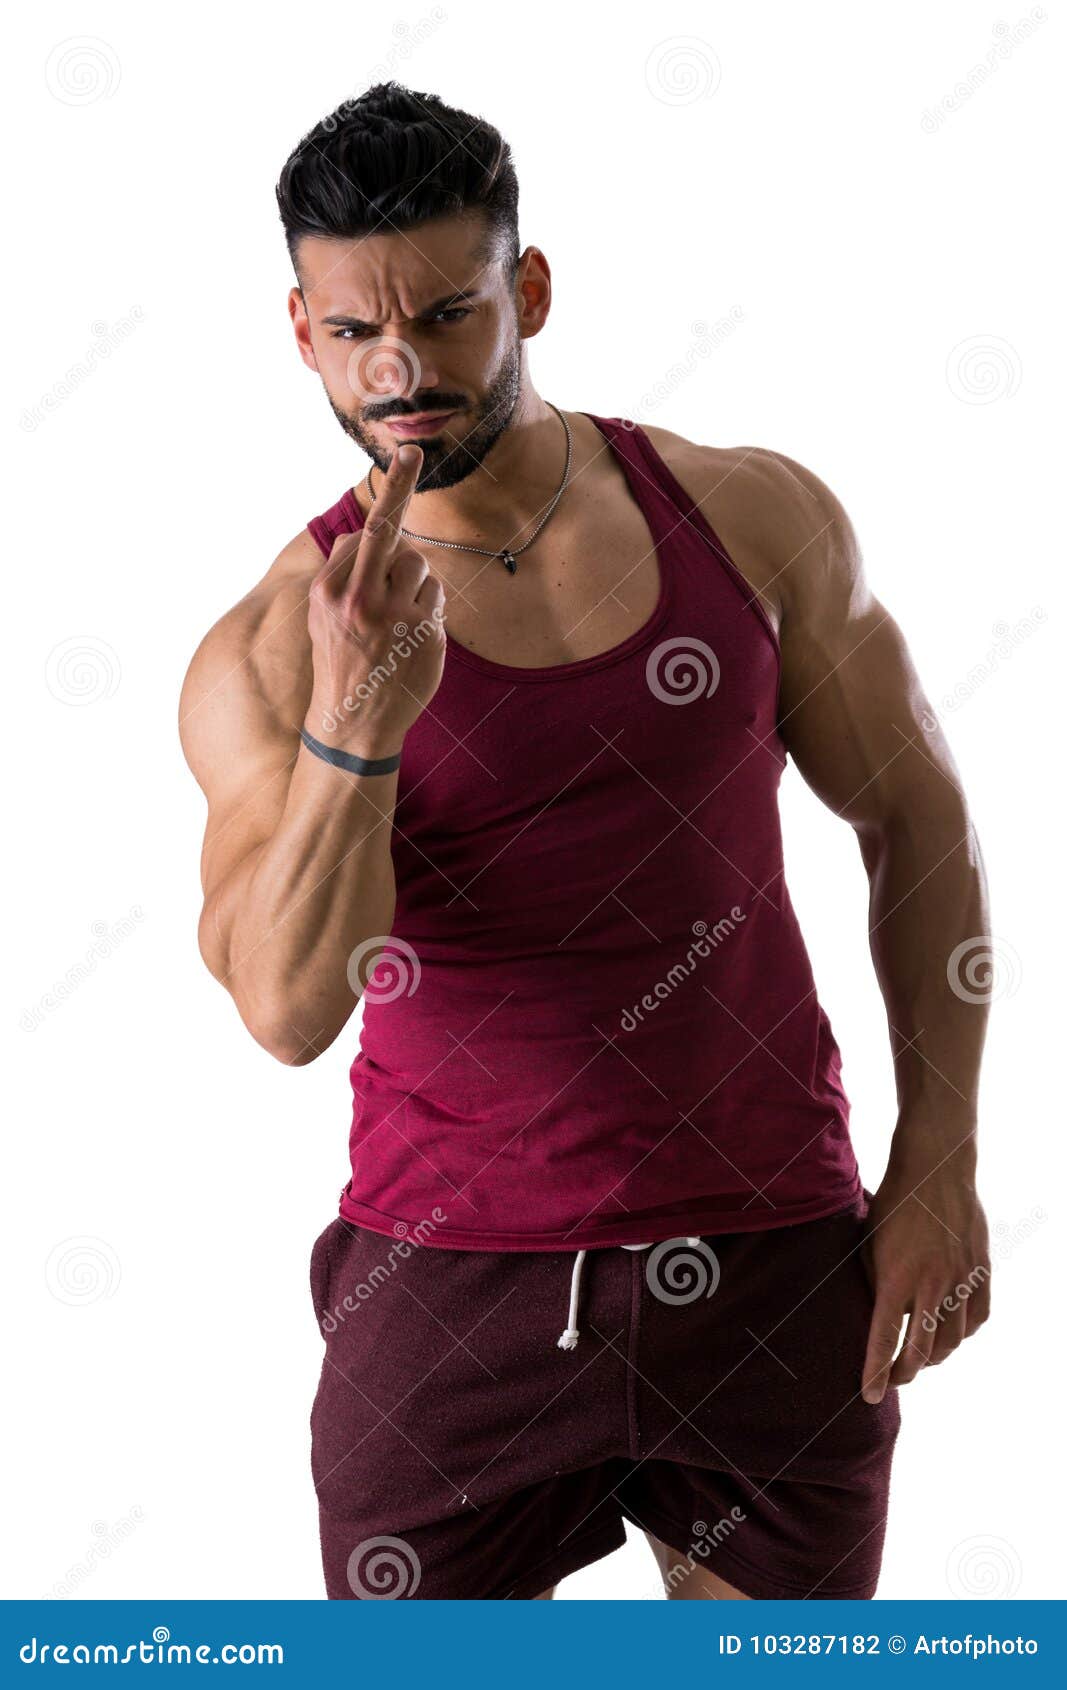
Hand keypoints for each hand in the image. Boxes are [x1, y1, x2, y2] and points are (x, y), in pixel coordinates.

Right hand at [306, 443, 445, 754]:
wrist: (352, 723)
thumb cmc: (340, 659)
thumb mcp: (323, 615)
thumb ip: (342, 573)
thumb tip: (366, 533)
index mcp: (330, 591)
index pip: (366, 533)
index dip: (393, 494)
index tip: (408, 456)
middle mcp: (359, 600)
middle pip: (390, 534)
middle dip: (401, 486)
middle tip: (412, 452)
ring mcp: (394, 619)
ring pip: (419, 566)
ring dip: (415, 582)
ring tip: (396, 617)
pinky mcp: (423, 636)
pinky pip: (436, 597)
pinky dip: (427, 609)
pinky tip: (409, 637)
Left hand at [860, 1145, 990, 1402]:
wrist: (935, 1170)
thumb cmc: (893, 1205)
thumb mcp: (869, 1244)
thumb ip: (874, 1284)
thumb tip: (873, 1321)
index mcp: (897, 1278)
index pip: (884, 1340)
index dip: (875, 1373)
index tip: (868, 1396)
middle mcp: (932, 1284)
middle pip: (922, 1351)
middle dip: (905, 1374)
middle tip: (893, 1380)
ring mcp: (961, 1280)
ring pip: (953, 1341)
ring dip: (935, 1356)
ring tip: (920, 1358)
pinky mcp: (982, 1272)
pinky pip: (979, 1318)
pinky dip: (964, 1333)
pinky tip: (951, 1334)